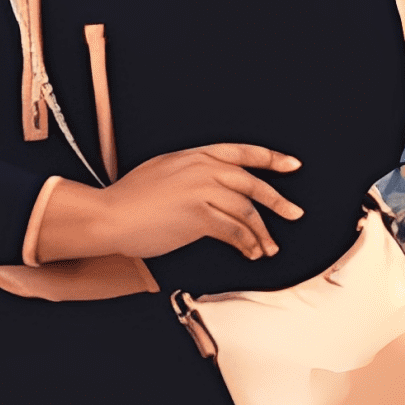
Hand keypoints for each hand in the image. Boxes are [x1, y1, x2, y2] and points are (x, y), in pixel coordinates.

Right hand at [35, 144, 302, 262]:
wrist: (110, 215)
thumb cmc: (130, 197)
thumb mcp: (163, 169)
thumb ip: (191, 170)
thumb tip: (212, 182)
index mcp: (194, 155)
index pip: (241, 152)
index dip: (270, 158)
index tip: (292, 164)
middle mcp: (201, 169)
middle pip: (252, 184)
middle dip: (278, 200)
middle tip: (294, 213)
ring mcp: (201, 191)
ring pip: (246, 211)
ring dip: (263, 232)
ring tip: (269, 247)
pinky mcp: (198, 216)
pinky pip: (234, 231)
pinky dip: (247, 243)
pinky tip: (251, 252)